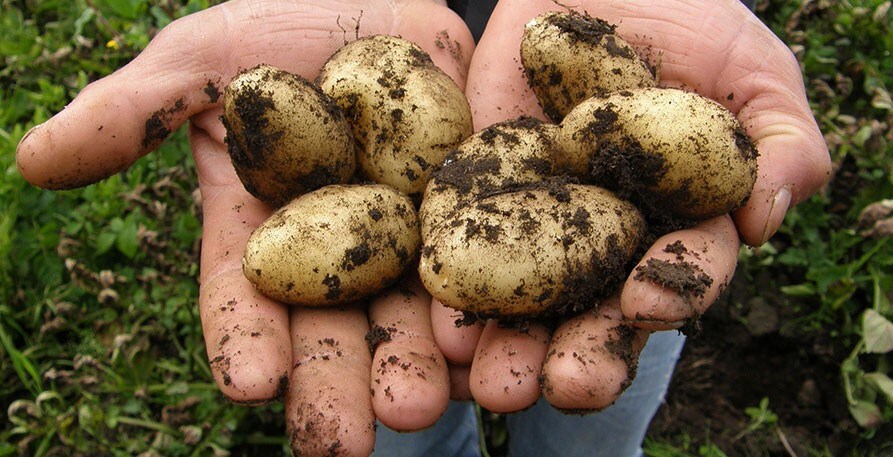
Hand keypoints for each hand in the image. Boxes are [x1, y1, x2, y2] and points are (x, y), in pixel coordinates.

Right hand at [15, 1, 473, 453]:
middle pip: (335, 328)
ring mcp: (409, 240)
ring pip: (413, 315)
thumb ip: (133, 111)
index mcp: (265, 232)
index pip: (246, 297)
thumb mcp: (205, 59)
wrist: (381, 6)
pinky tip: (489, 351)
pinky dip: (489, 312)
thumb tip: (33, 160)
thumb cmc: (282, 31)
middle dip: (339, 384)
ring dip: (418, 366)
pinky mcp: (473, 218)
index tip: (249, 385)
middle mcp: (337, 253)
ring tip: (424, 410)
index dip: (245, 339)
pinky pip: (485, 268)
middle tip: (348, 443)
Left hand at [435, 0, 830, 412]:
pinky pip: (460, 237)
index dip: (670, 288)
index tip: (646, 301)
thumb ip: (780, 141)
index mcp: (676, 224)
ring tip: (493, 384)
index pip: (681, 270)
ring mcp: (537, 217)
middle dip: (584, 352)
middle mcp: (605, 238)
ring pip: (525, 297)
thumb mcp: (753, 71)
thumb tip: (766, 219)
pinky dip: (450, 282)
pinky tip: (438, 321)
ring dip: (510, 344)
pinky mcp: (477, 188)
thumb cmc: (694, 22)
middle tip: (563, 388)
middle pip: (597, 308)